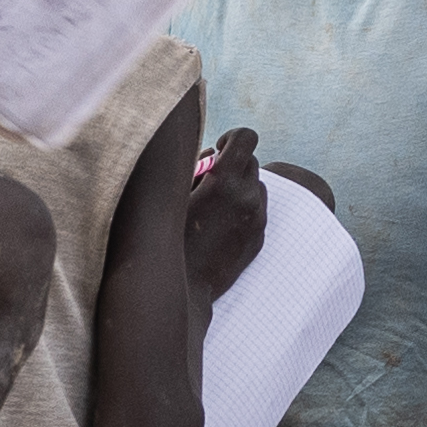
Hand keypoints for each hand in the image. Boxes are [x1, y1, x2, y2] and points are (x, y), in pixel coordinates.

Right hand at [180, 130, 271, 299]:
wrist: (181, 289)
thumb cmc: (167, 237)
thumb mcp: (174, 195)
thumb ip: (194, 168)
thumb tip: (213, 154)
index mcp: (225, 181)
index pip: (246, 137)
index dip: (233, 137)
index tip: (220, 148)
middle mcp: (247, 197)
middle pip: (251, 161)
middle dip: (233, 165)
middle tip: (209, 181)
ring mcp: (257, 219)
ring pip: (257, 185)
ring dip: (240, 187)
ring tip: (214, 205)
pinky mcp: (259, 237)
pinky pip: (258, 210)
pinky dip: (244, 209)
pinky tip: (220, 225)